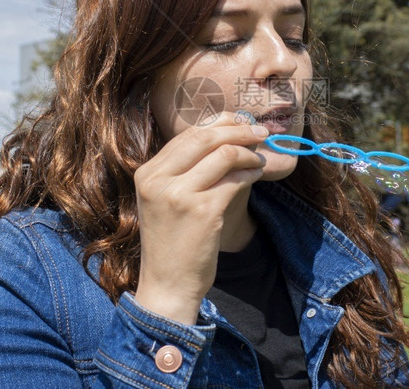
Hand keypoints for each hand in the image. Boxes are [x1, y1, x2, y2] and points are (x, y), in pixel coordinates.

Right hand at [133, 113, 268, 323]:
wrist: (168, 284)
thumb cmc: (173, 240)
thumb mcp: (166, 199)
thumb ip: (185, 169)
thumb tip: (225, 132)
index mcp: (147, 173)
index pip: (188, 134)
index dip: (220, 124)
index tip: (241, 123)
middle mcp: (158, 179)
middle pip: (206, 136)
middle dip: (239, 130)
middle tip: (261, 133)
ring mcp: (179, 195)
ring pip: (224, 154)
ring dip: (249, 153)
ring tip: (260, 160)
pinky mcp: (203, 211)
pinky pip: (236, 179)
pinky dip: (251, 173)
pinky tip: (256, 176)